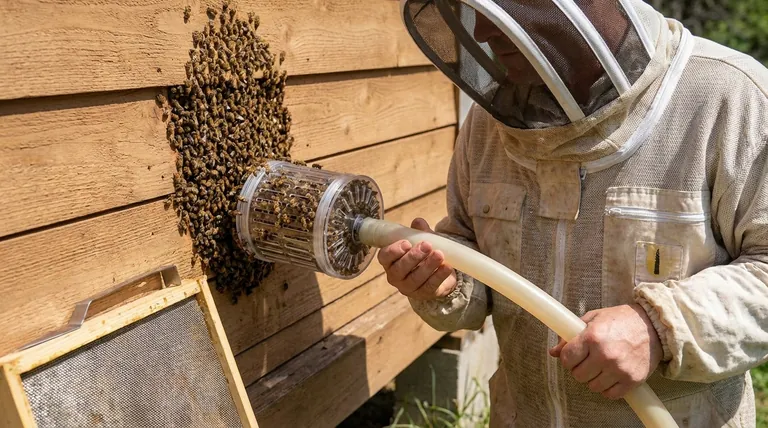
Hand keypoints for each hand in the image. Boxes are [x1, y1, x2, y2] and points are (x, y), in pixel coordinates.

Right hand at [377, 218, 456, 300]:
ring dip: (428, 265)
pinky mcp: (424, 294)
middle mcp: (396, 276)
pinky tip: (447, 267)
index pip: (385, 257)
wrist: (438, 273)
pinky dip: (439, 276)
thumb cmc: (424, 255)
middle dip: (414, 256)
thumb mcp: (421, 241)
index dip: (394, 250)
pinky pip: (430, 286)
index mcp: (390, 261)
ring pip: (416, 278)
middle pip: (400, 269)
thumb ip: (419, 232)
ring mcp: (409, 288)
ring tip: (439, 254)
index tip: (406, 243)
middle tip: (427, 245)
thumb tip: (418, 222)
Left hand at [548, 304, 662, 399]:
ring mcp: (619, 369)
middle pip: (578, 375)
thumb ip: (571, 335)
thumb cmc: (621, 320)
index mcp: (592, 336)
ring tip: (601, 367)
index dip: (567, 358)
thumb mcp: (593, 319)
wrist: (653, 326)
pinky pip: (611, 394)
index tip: (572, 356)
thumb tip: (553, 352)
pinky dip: (608, 388)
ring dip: (594, 379)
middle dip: (579, 368)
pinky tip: (611, 375)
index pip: (566, 358)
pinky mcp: (632, 380)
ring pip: (593, 386)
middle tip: (588, 360)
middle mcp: (605, 354)